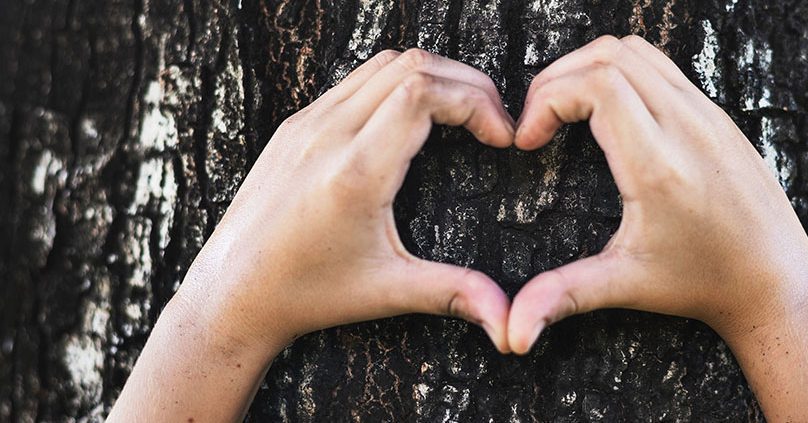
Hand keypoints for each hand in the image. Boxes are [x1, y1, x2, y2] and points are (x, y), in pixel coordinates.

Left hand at [110, 48, 518, 421]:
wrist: (231, 294)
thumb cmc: (308, 294)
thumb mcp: (388, 292)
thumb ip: (454, 294)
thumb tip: (510, 322)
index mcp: (355, 172)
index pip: (423, 91)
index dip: (476, 101)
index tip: (501, 136)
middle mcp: (328, 135)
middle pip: (411, 65)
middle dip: (466, 84)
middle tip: (494, 121)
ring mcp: (307, 124)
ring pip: (382, 64)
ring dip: (432, 78)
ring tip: (462, 116)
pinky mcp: (295, 126)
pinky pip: (354, 81)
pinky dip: (397, 84)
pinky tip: (414, 122)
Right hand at [508, 34, 807, 350]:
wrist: (777, 284)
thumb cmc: (703, 284)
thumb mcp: (626, 284)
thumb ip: (563, 296)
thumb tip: (512, 332)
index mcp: (659, 164)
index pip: (596, 83)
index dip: (546, 99)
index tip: (528, 141)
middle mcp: (687, 127)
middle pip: (609, 56)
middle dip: (557, 79)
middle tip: (538, 122)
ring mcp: (709, 115)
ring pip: (637, 52)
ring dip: (589, 68)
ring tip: (566, 112)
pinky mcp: (719, 116)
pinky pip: (663, 68)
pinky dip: (622, 74)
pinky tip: (608, 118)